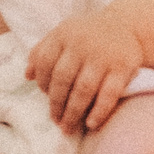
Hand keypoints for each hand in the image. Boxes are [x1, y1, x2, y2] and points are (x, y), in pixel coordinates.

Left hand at [27, 8, 146, 134]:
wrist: (126, 25)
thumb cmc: (88, 35)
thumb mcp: (63, 34)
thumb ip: (42, 51)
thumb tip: (27, 76)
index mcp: (64, 34)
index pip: (45, 61)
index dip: (42, 82)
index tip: (44, 96)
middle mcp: (82, 44)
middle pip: (63, 79)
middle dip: (56, 103)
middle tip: (56, 120)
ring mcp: (103, 56)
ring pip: (84, 89)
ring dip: (73, 112)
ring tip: (68, 128)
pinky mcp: (123, 67)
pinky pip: (109, 94)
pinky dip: (99, 111)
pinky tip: (91, 124)